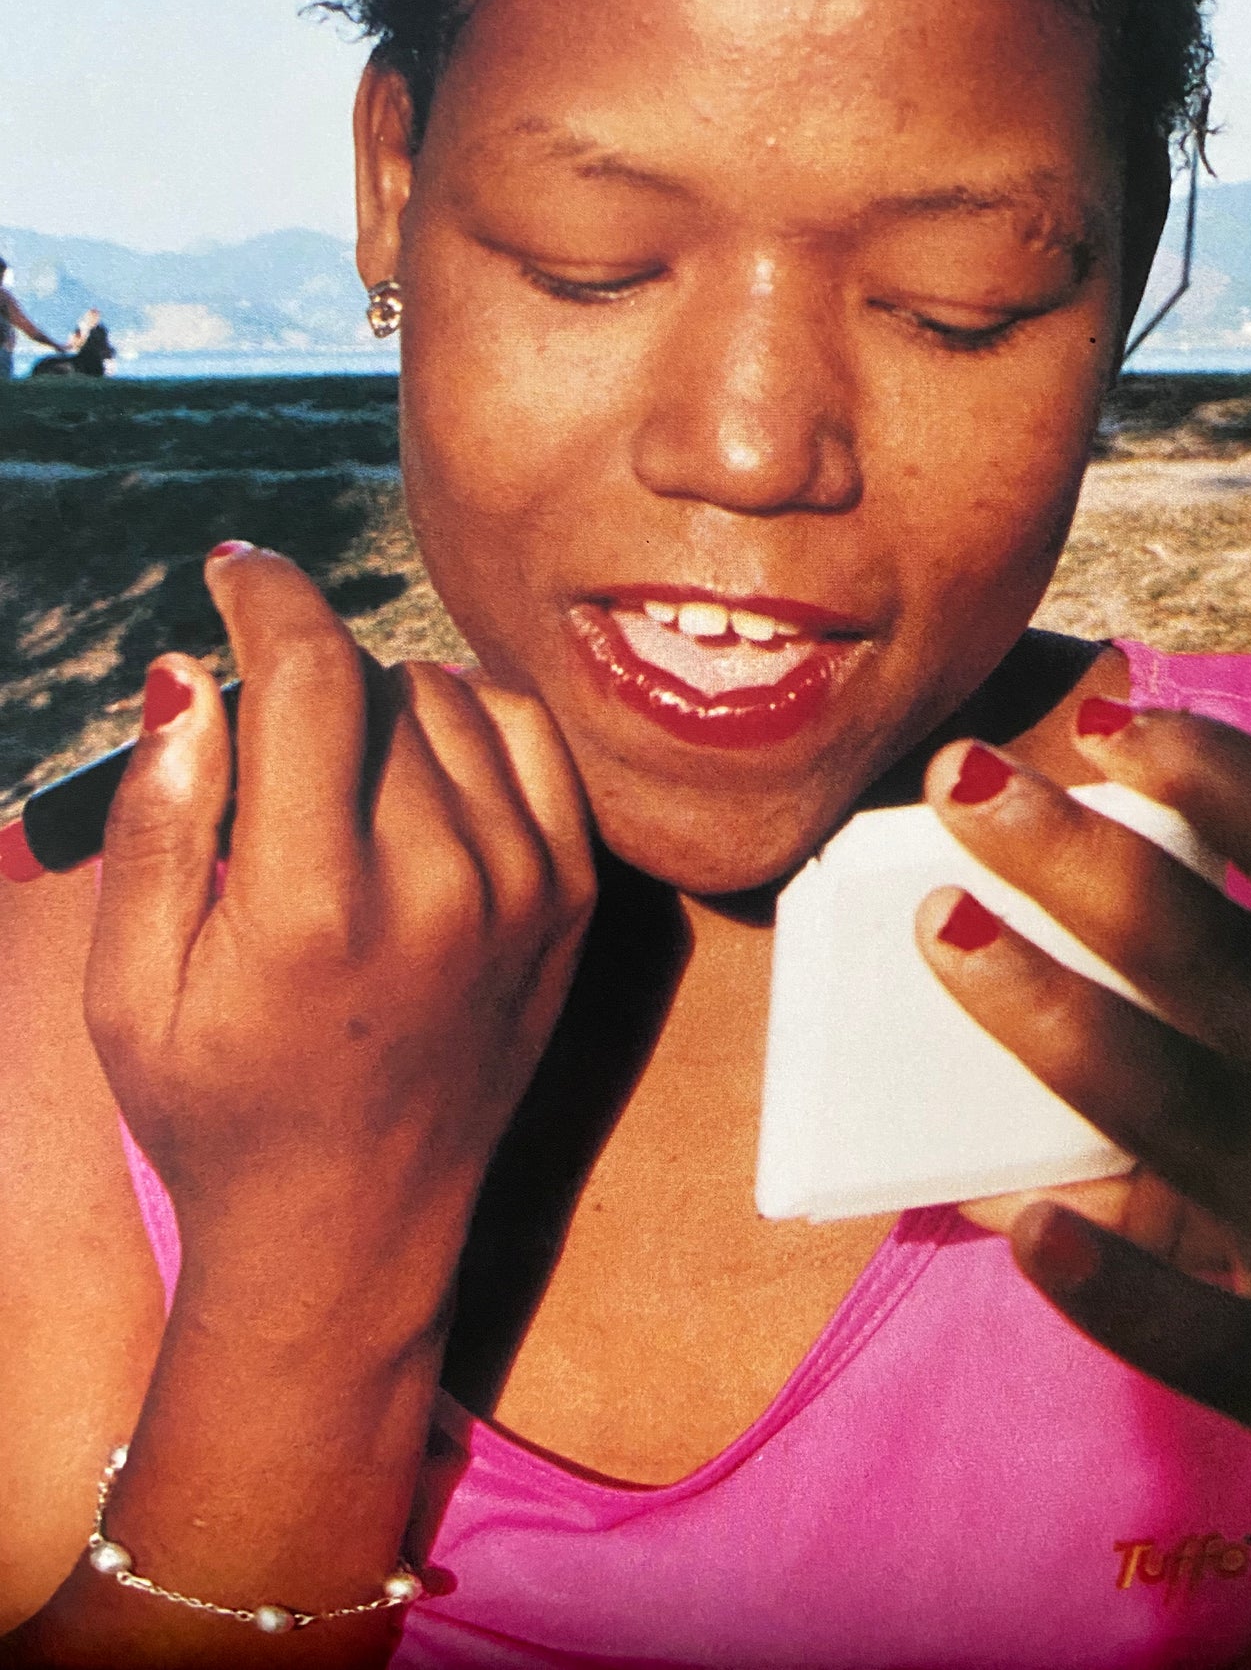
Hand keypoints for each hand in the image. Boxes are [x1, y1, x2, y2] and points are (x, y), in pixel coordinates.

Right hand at [84, 545, 594, 1335]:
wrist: (354, 1228)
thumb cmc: (219, 1111)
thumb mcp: (130, 987)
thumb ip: (160, 820)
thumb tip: (188, 672)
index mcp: (314, 904)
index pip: (312, 675)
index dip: (266, 594)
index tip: (234, 570)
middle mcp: (439, 885)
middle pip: (377, 682)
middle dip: (306, 668)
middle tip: (263, 731)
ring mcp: (524, 891)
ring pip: (451, 700)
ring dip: (383, 699)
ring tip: (333, 775)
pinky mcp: (571, 900)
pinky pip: (530, 740)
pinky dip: (470, 721)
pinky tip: (420, 765)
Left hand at [916, 707, 1250, 1600]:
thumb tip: (1073, 920)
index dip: (1226, 784)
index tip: (1106, 719)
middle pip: (1231, 966)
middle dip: (1088, 861)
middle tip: (960, 779)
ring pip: (1198, 1114)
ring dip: (1060, 1013)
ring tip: (943, 929)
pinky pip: (1217, 1338)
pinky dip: (1123, 1283)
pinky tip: (1027, 1223)